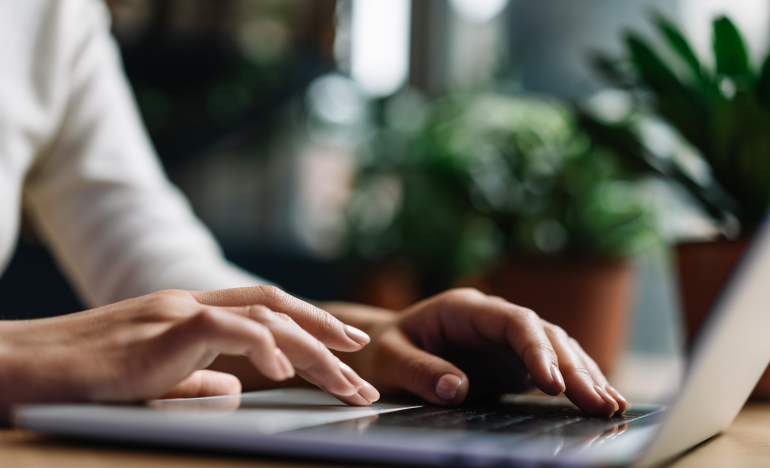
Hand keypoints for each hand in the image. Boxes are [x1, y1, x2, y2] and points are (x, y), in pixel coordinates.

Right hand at [0, 286, 378, 419]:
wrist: (18, 368)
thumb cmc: (79, 378)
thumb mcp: (152, 380)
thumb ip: (195, 380)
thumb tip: (235, 390)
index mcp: (192, 313)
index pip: (265, 309)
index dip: (311, 325)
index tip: (346, 348)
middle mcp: (191, 303)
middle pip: (278, 310)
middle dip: (327, 338)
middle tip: (364, 367)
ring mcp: (176, 311)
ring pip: (265, 317)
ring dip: (312, 351)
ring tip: (346, 381)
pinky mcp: (160, 329)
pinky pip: (225, 328)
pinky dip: (262, 346)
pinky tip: (285, 372)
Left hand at [328, 288, 627, 416]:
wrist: (385, 347)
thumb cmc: (384, 350)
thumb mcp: (390, 359)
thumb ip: (420, 371)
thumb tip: (456, 389)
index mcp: (465, 309)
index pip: (514, 322)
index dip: (537, 349)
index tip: (552, 382)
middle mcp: (493, 319)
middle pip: (545, 334)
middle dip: (574, 368)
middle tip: (598, 402)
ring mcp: (506, 339)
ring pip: (557, 348)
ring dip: (585, 375)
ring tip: (611, 406)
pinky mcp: (512, 360)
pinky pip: (552, 367)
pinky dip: (576, 382)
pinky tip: (600, 401)